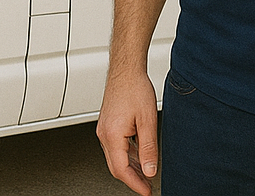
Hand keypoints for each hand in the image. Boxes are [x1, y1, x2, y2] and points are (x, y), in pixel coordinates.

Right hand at [97, 69, 159, 194]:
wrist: (126, 70)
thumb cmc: (135, 88)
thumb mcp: (148, 121)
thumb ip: (148, 149)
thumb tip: (149, 170)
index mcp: (112, 135)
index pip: (121, 169)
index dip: (135, 184)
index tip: (146, 191)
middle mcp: (104, 134)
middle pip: (116, 166)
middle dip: (133, 179)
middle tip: (147, 187)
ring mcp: (105, 129)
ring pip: (116, 157)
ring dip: (131, 168)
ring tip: (146, 174)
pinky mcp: (108, 125)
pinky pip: (116, 147)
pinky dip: (128, 156)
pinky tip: (139, 157)